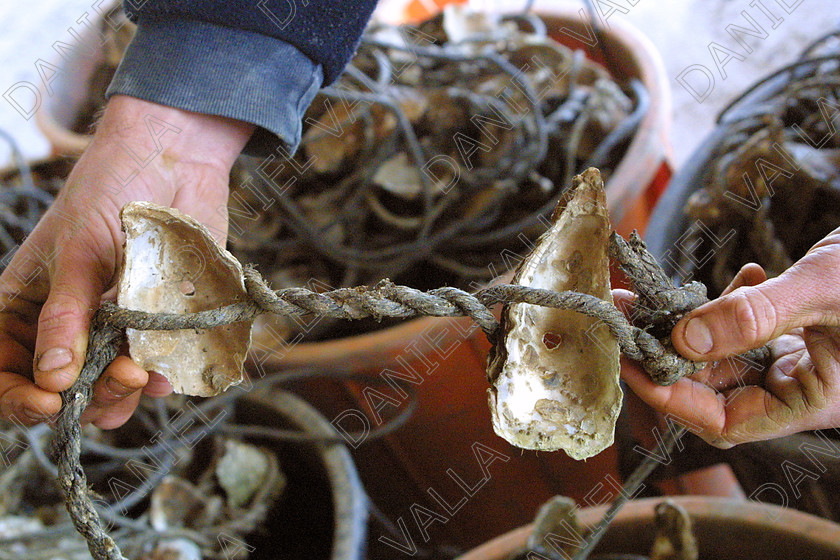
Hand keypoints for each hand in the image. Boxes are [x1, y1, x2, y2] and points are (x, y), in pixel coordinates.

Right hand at [0, 95, 252, 428]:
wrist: (173, 161)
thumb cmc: (111, 191)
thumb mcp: (79, 253)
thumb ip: (67, 316)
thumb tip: (53, 379)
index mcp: (26, 309)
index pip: (6, 373)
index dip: (19, 398)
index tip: (50, 402)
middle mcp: (68, 328)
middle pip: (64, 393)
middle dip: (87, 398)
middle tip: (122, 376)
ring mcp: (115, 329)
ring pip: (110, 390)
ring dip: (123, 394)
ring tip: (141, 373)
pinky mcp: (159, 325)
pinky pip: (155, 370)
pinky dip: (159, 379)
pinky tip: (165, 374)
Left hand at [616, 228, 839, 447]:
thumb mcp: (827, 289)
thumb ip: (759, 314)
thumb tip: (686, 336)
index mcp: (813, 399)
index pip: (722, 420)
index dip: (670, 395)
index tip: (628, 360)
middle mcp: (801, 387)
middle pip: (713, 389)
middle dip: (664, 354)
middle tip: (624, 316)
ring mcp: (800, 360)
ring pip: (724, 356)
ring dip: (686, 326)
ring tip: (649, 294)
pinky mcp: (800, 333)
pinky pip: (749, 331)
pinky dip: (730, 306)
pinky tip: (737, 275)